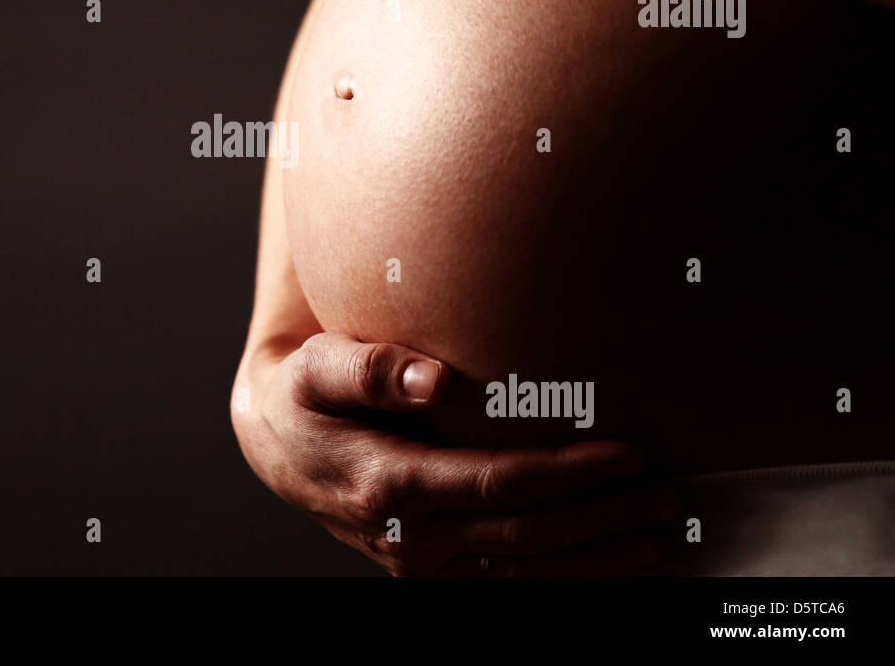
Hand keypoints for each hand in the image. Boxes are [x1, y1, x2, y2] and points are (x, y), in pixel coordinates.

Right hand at [231, 331, 681, 574]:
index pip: (499, 486)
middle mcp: (411, 537)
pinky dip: (565, 572)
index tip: (627, 454)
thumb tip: (432, 378)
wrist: (277, 445)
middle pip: (527, 536)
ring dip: (597, 557)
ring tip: (658, 536)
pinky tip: (607, 558)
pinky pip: (509, 577)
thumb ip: (369, 368)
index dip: (569, 475)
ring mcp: (422, 562)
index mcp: (390, 485)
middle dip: (602, 518)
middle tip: (667, 495)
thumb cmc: (305, 394)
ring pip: (525, 570)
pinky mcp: (432, 568)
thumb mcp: (316, 368)